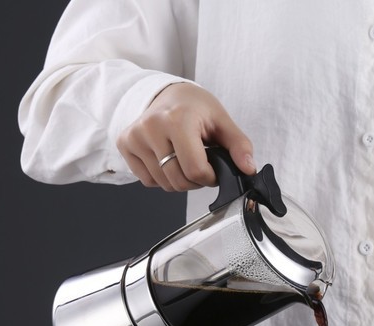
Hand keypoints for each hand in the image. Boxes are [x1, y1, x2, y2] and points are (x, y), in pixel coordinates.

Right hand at [116, 83, 254, 190]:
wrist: (168, 94)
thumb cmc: (195, 107)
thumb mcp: (221, 121)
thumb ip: (239, 145)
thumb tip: (249, 168)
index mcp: (177, 119)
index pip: (195, 170)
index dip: (209, 177)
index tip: (213, 169)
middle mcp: (151, 127)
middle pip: (178, 180)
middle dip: (195, 181)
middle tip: (200, 165)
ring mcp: (134, 136)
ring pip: (164, 184)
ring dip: (179, 180)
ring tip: (184, 160)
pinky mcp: (125, 144)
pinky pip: (148, 180)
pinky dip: (162, 178)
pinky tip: (167, 159)